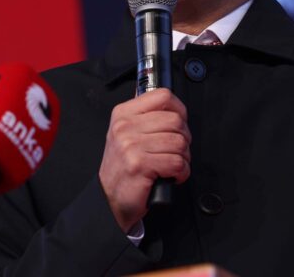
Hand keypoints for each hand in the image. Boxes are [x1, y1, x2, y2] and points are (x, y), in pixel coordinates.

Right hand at [98, 89, 190, 232]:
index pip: (163, 96)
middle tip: (174, 151)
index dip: (179, 110)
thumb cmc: (123, 167)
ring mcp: (131, 145)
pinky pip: (177, 163)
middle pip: (176, 121)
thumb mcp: (127, 133)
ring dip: (183, 158)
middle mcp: (125, 126)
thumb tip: (172, 105)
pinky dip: (181, 173)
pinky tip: (171, 176)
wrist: (109, 198)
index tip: (178, 124)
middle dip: (184, 139)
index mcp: (123, 114)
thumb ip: (146, 117)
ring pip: (179, 142)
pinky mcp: (140, 165)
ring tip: (170, 164)